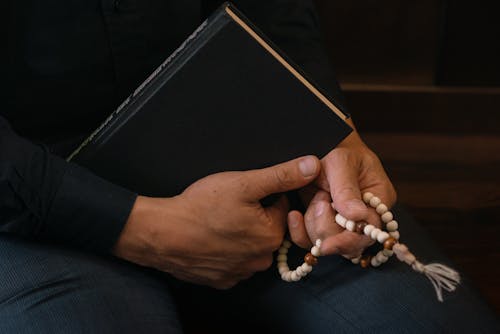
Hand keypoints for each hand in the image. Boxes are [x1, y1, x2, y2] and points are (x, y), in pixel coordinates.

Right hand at [113, 156, 319, 288]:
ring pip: (249, 246)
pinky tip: (210, 239)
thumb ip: (282, 175)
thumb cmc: (201, 206)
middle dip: (254, 215)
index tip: (244, 192)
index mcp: (271, 234)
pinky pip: (233, 262)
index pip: (281, 208)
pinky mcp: (221, 280)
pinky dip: (225, 251)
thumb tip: (314, 165)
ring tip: (217, 221)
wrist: (161, 234)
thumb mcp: (244, 183)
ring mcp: (240, 273)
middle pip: (266, 228)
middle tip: (228, 206)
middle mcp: (261, 260)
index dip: (264, 195)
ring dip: (240, 234)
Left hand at [287, 120, 395, 258]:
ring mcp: (343, 221)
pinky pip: (311, 240)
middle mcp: (365, 215)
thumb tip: (358, 217)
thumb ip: (346, 190)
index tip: (326, 245)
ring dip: (313, 223)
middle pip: (348, 244)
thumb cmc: (335, 145)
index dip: (347, 241)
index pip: (369, 231)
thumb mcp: (340, 162)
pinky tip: (294, 214)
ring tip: (314, 194)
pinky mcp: (323, 223)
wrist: (317, 141)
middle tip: (318, 199)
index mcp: (378, 199)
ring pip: (328, 243)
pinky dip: (299, 231)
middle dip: (326, 226)